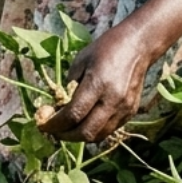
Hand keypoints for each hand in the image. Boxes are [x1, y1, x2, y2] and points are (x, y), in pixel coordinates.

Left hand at [37, 22, 154, 142]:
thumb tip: (58, 107)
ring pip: (98, 136)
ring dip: (79, 136)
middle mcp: (112, 100)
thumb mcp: (81, 61)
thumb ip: (69, 86)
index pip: (73, 114)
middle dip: (65, 136)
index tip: (43, 125)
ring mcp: (124, 108)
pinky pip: (109, 130)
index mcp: (97, 83)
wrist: (138, 46)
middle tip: (53, 131)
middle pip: (86, 132)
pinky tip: (85, 122)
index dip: (55, 124)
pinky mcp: (131, 112)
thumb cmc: (106, 49)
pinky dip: (94, 131)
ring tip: (68, 129)